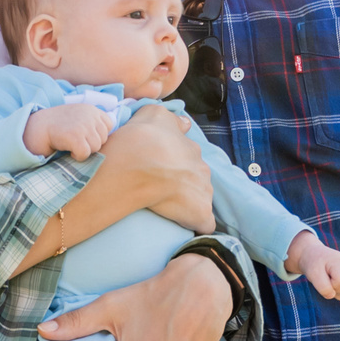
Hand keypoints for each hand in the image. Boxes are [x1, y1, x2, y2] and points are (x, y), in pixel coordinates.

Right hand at [23, 104, 114, 159]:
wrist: (39, 126)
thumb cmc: (60, 125)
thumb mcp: (79, 115)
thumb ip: (94, 121)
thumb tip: (109, 135)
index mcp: (92, 109)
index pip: (109, 125)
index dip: (98, 134)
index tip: (85, 135)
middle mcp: (90, 116)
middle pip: (103, 139)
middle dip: (91, 143)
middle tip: (76, 140)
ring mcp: (83, 126)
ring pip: (95, 148)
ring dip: (84, 150)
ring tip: (72, 144)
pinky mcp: (75, 137)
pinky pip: (85, 154)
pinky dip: (77, 156)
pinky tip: (69, 150)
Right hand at [98, 105, 212, 232]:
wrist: (135, 165)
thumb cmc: (139, 140)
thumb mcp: (154, 114)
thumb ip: (171, 119)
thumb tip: (185, 123)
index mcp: (190, 148)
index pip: (189, 158)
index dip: (176, 165)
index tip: (162, 171)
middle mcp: (201, 167)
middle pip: (196, 178)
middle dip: (184, 184)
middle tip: (161, 189)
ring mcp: (203, 190)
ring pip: (200, 198)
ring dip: (188, 203)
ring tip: (167, 208)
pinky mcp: (200, 212)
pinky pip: (203, 222)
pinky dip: (195, 224)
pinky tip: (183, 225)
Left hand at [286, 232, 339, 300]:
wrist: (312, 255)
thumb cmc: (313, 264)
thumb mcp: (313, 274)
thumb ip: (323, 287)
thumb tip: (332, 295)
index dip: (332, 285)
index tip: (323, 277)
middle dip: (334, 289)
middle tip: (324, 278)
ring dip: (336, 291)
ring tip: (327, 280)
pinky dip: (338, 292)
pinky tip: (331, 283)